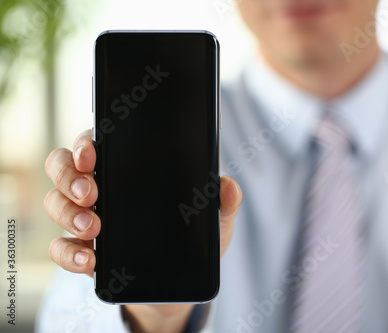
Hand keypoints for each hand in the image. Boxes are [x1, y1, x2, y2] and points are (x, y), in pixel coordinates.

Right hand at [44, 129, 241, 332]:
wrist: (180, 286)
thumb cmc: (194, 242)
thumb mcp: (215, 220)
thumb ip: (223, 201)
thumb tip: (228, 185)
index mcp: (128, 170)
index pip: (97, 144)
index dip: (85, 143)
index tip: (92, 154)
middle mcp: (102, 189)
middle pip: (64, 166)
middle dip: (70, 176)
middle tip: (91, 193)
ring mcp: (88, 219)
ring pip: (55, 203)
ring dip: (68, 213)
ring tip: (93, 227)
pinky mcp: (85, 251)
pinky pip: (60, 247)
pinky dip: (68, 253)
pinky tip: (89, 259)